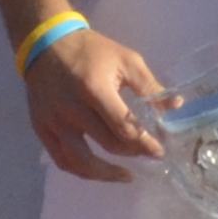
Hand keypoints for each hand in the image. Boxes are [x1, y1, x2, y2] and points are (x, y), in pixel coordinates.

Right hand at [21, 21, 164, 177]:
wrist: (47, 42)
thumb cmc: (91, 50)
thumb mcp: (125, 60)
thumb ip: (150, 86)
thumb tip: (176, 105)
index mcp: (94, 90)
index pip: (124, 127)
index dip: (145, 143)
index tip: (159, 150)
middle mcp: (72, 110)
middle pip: (107, 144)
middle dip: (132, 153)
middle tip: (147, 154)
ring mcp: (53, 122)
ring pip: (81, 161)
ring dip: (106, 174)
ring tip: (126, 176)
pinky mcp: (41, 128)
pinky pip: (61, 160)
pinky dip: (81, 170)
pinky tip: (97, 171)